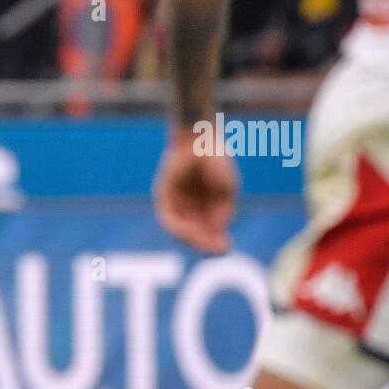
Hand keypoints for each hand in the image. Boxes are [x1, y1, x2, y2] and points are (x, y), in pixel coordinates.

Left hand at [152, 126, 238, 253]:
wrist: (200, 138)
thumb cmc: (217, 161)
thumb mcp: (225, 190)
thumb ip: (222, 211)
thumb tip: (215, 231)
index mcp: (204, 208)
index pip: (207, 232)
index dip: (215, 243)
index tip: (226, 247)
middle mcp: (188, 208)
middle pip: (193, 234)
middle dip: (204, 244)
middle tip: (217, 250)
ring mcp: (174, 204)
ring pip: (180, 230)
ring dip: (192, 239)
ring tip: (204, 243)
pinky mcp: (162, 197)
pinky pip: (168, 219)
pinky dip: (179, 228)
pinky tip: (191, 232)